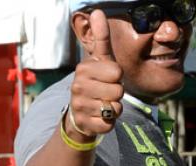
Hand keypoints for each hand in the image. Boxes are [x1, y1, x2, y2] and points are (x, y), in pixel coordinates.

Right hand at [69, 9, 122, 137]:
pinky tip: (99, 118)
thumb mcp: (99, 61)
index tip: (107, 79)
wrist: (79, 115)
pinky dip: (109, 123)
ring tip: (102, 105)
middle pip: (118, 91)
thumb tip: (98, 11)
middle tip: (105, 94)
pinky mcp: (84, 124)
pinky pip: (109, 124)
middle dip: (116, 95)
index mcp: (83, 69)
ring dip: (114, 109)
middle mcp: (78, 87)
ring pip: (115, 109)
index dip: (117, 78)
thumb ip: (100, 38)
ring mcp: (79, 106)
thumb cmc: (95, 84)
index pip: (117, 73)